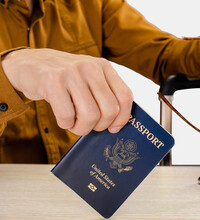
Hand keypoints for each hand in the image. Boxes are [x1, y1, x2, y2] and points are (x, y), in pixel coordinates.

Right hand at [2, 48, 132, 135]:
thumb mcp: (88, 78)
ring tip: (74, 124)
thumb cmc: (63, 78)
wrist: (28, 64)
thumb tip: (117, 123)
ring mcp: (71, 72)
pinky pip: (67, 116)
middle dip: (100, 126)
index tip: (114, 128)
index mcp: (103, 66)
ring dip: (82, 128)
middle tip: (89, 125)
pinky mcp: (52, 81)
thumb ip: (104, 93)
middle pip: (110, 109)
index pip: (125, 96)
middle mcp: (90, 67)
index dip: (122, 117)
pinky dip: (65, 124)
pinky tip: (63, 119)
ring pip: (90, 115)